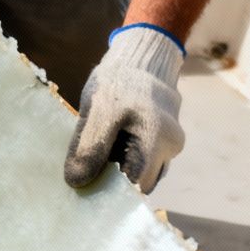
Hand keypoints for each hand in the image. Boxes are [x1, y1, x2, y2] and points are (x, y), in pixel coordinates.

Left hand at [64, 24, 185, 193]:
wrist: (143, 57)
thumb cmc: (119, 81)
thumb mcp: (98, 111)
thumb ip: (89, 148)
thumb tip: (77, 182)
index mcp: (154, 139)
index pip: (133, 185)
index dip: (111, 193)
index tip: (89, 189)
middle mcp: (170, 147)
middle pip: (141, 184)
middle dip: (117, 183)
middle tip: (92, 171)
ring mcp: (172, 145)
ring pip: (146, 175)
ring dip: (125, 172)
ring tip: (106, 153)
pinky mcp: (168, 142)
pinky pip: (149, 163)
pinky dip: (132, 161)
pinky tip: (117, 146)